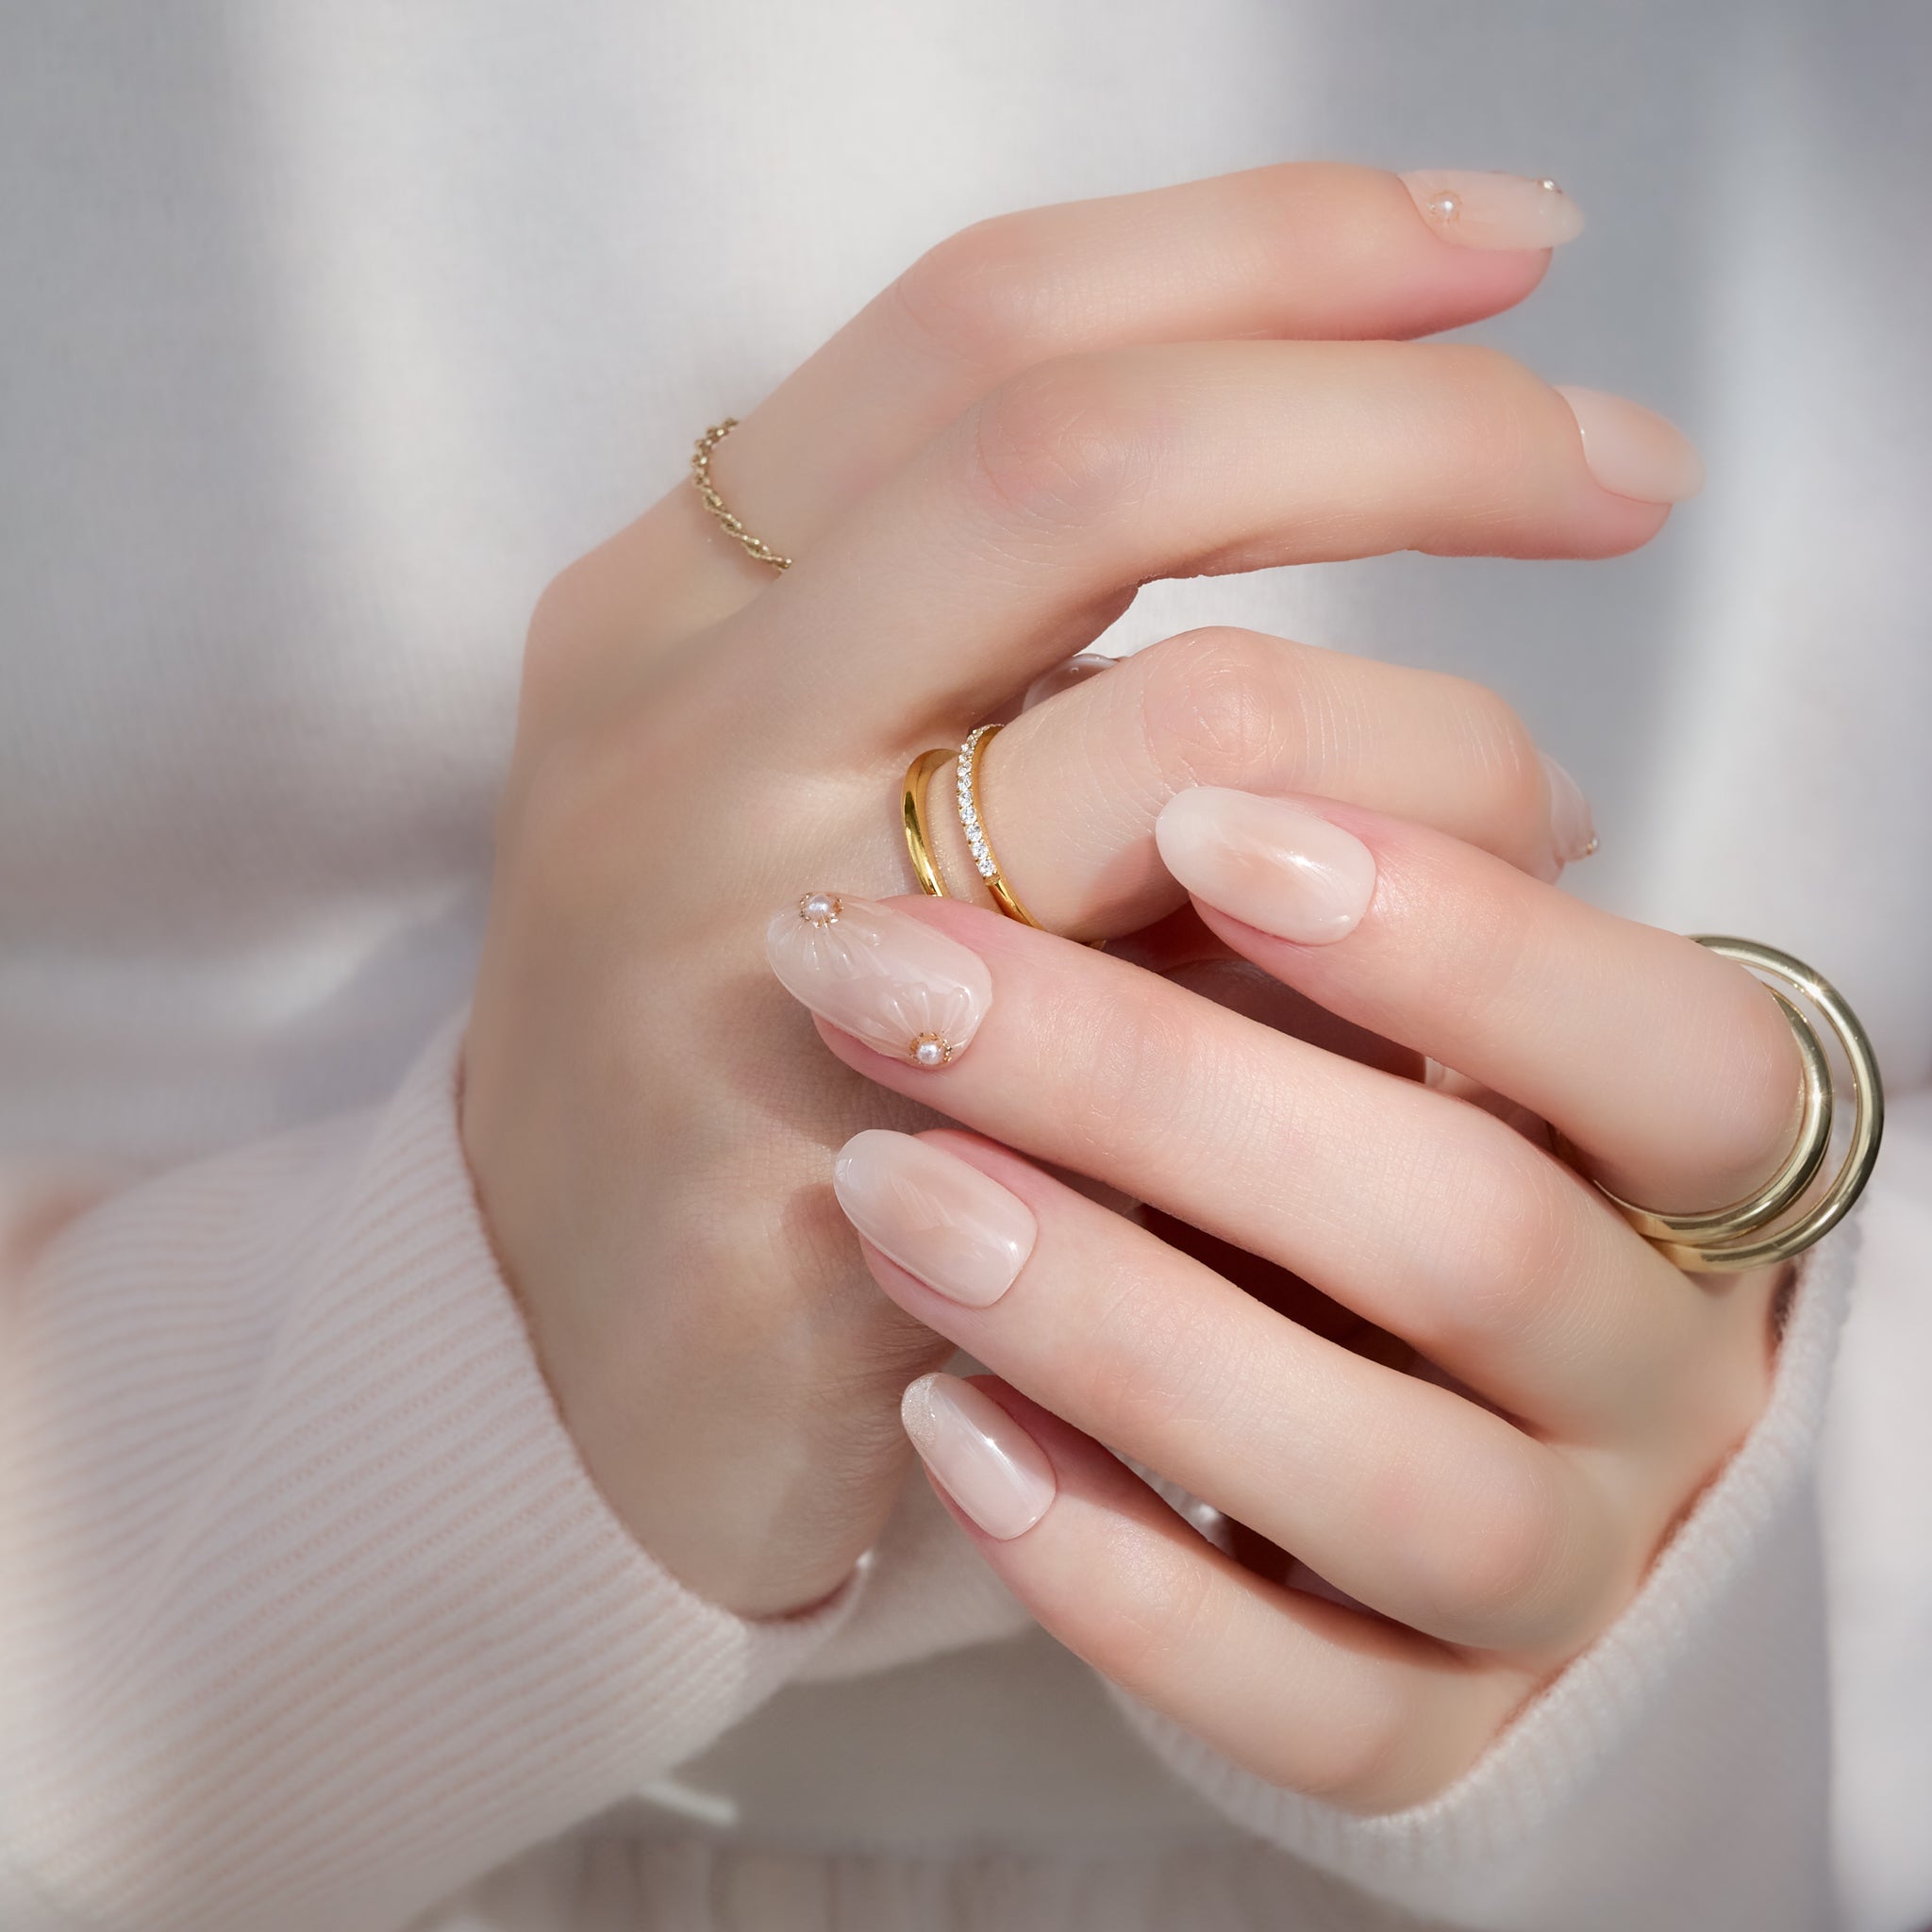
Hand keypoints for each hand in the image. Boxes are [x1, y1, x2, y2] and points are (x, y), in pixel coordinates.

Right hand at [461, 162, 1692, 1616]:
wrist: (580, 1362)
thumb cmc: (743, 1041)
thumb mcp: (813, 776)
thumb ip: (1006, 634)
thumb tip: (1368, 483)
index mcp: (677, 610)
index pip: (989, 327)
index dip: (1272, 246)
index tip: (1503, 249)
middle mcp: (685, 746)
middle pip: (1085, 459)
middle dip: (1414, 433)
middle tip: (1626, 477)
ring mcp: (742, 970)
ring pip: (1200, 740)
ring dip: (1445, 761)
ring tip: (1522, 833)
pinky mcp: (839, 1193)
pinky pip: (1208, 1046)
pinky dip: (1381, 992)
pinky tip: (1422, 1028)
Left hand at [787, 790, 1797, 1805]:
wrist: (1355, 1399)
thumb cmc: (1340, 1142)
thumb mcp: (1358, 1012)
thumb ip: (1311, 913)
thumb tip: (1162, 756)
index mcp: (1678, 1168)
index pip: (1672, 1051)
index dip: (1461, 936)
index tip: (1198, 818)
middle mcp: (1654, 1370)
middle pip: (1473, 1238)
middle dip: (1162, 1091)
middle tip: (896, 978)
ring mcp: (1556, 1566)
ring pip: (1407, 1492)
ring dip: (1121, 1327)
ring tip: (891, 1194)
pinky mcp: (1436, 1724)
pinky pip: (1320, 1714)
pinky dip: (1119, 1576)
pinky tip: (942, 1426)